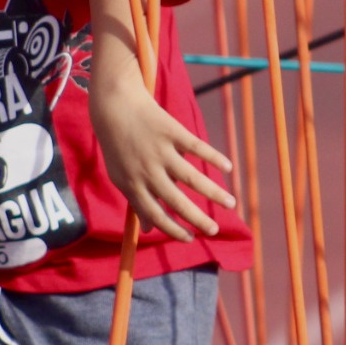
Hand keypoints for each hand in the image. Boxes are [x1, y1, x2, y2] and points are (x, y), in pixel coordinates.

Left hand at [88, 60, 233, 243]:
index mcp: (133, 185)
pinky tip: (227, 168)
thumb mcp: (120, 177)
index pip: (156, 215)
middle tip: (215, 230)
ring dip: (213, 193)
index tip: (191, 238)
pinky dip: (214, 157)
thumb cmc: (118, 146)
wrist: (114, 106)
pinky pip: (196, 148)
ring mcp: (160, 151)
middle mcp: (147, 171)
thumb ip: (135, 203)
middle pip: (177, 201)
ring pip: (191, 178)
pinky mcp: (171, 132)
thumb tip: (148, 230)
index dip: (174, 230)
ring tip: (231, 203)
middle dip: (198, 219)